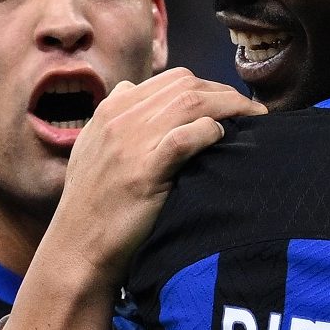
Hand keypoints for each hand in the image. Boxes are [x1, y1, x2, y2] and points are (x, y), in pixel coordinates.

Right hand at [55, 67, 266, 283]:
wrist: (76, 249)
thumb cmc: (93, 204)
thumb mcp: (92, 148)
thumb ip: (114, 118)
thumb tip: (131, 87)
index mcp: (111, 110)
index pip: (172, 80)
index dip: (210, 85)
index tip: (232, 100)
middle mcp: (119, 120)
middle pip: (186, 86)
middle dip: (226, 92)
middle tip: (251, 109)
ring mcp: (130, 145)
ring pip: (190, 103)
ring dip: (230, 106)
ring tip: (253, 118)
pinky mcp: (143, 173)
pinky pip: (183, 138)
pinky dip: (209, 131)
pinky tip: (222, 138)